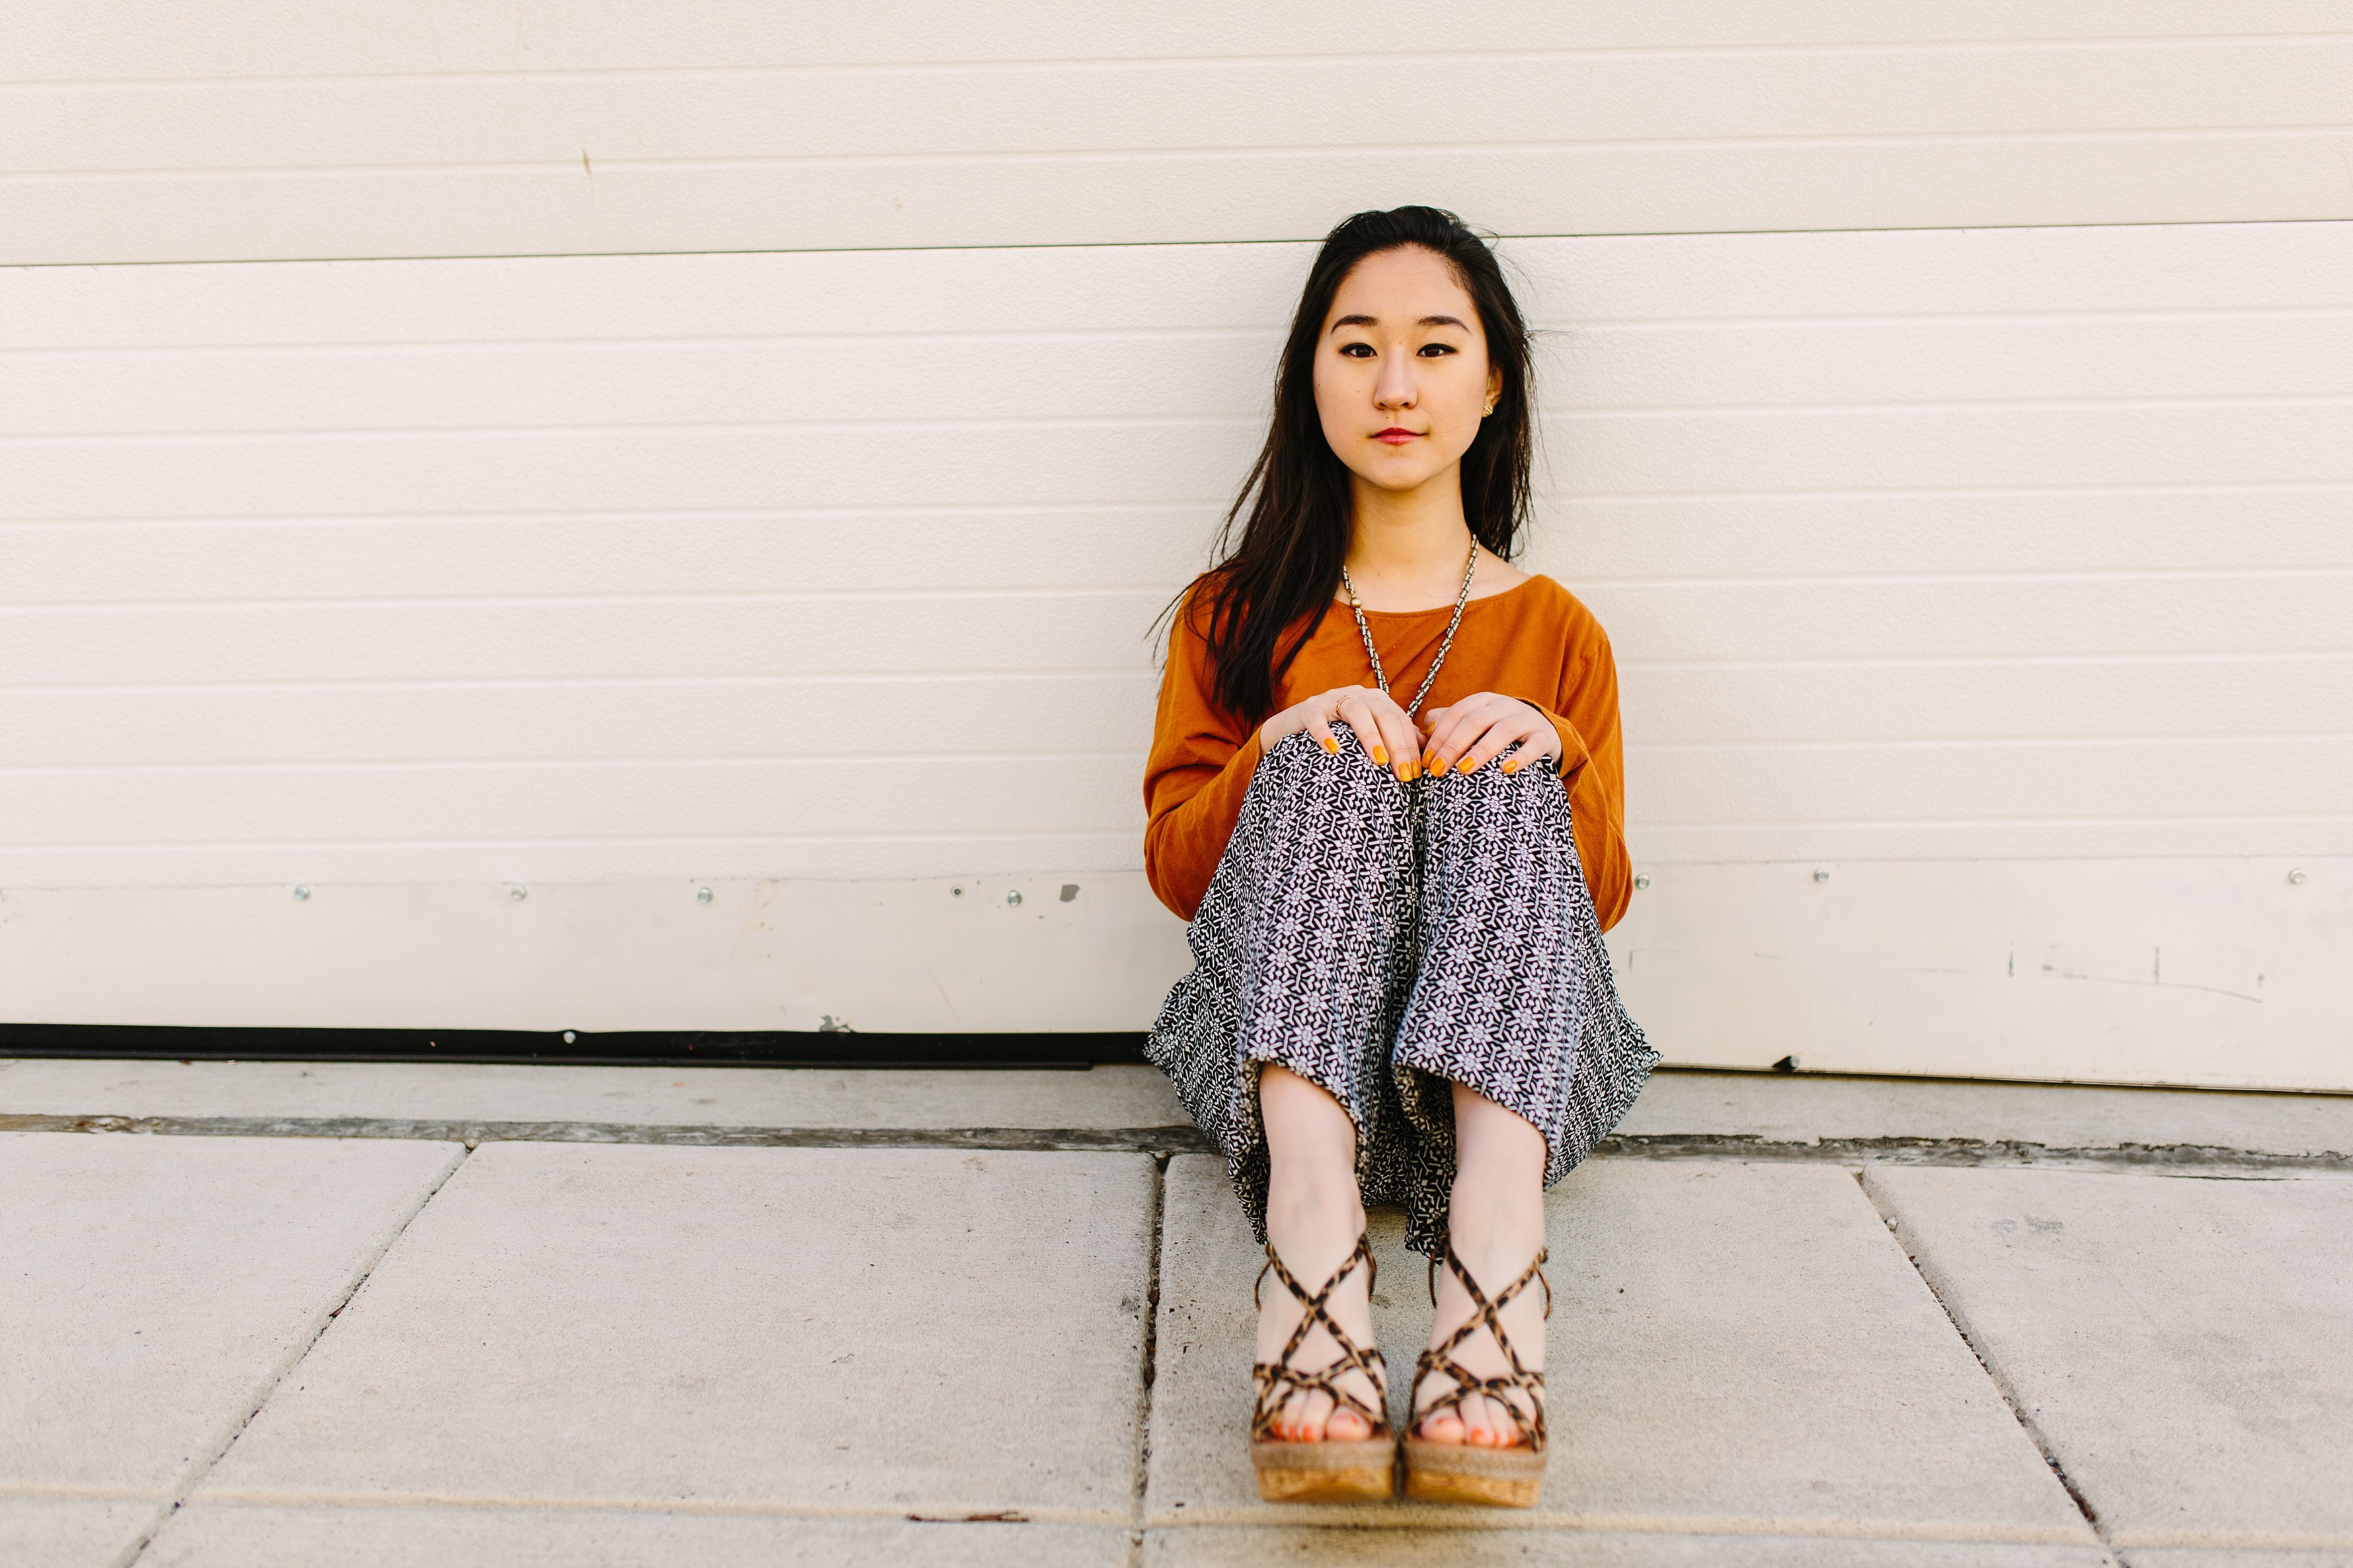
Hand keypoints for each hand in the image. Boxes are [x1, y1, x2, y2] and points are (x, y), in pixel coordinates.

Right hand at [1259, 684, 1422, 779]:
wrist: (1296, 727)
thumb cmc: (1339, 735)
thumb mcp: (1369, 734)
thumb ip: (1395, 737)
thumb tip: (1426, 749)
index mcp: (1377, 701)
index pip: (1401, 721)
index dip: (1411, 745)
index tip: (1417, 773)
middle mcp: (1358, 695)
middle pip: (1385, 716)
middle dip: (1398, 745)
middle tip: (1404, 774)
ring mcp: (1332, 699)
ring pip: (1357, 712)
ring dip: (1370, 736)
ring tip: (1379, 761)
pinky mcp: (1309, 708)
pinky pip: (1317, 718)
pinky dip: (1325, 733)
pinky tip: (1334, 751)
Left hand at [1419, 693, 1558, 776]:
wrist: (1543, 732)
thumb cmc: (1498, 731)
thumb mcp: (1476, 723)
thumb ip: (1449, 723)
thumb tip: (1422, 734)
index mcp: (1483, 701)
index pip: (1457, 713)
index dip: (1439, 735)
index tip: (1427, 760)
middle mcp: (1504, 705)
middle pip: (1476, 721)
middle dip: (1453, 745)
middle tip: (1438, 771)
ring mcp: (1526, 719)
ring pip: (1503, 730)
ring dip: (1481, 750)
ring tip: (1463, 770)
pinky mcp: (1545, 736)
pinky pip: (1534, 746)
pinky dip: (1520, 757)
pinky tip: (1505, 770)